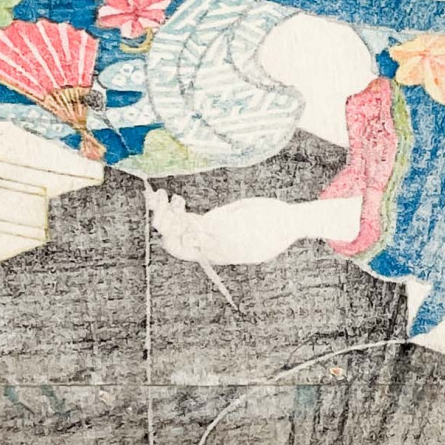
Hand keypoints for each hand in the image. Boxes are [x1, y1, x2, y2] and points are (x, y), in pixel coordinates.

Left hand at [144, 189, 362, 267]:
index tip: (175, 213)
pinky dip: (173, 210)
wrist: (286, 225)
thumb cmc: (279, 223)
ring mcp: (209, 237)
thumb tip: (245, 224)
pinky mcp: (209, 224)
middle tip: (157, 204)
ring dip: (163, 215)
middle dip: (163, 224)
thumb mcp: (272, 221)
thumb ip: (255, 222)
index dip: (179, 232)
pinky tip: (172, 197)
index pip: (193, 246)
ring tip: (158, 196)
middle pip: (177, 243)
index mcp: (227, 247)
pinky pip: (184, 222)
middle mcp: (214, 246)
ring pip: (175, 232)